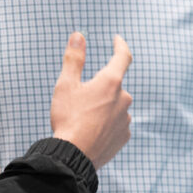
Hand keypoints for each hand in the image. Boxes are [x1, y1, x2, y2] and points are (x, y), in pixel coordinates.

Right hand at [49, 31, 134, 167]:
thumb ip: (74, 58)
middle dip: (100, 87)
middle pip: (114, 85)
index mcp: (111, 82)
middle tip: (79, 99)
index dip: (120, 45)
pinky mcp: (124, 136)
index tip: (117, 40)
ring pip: (114, 106)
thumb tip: (78, 35)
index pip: (123, 56)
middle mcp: (124, 99)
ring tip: (82, 119)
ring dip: (103, 107)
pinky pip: (116, 124)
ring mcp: (126, 119)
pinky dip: (106, 123)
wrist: (73, 156)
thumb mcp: (66, 85)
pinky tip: (91, 131)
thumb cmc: (68, 118)